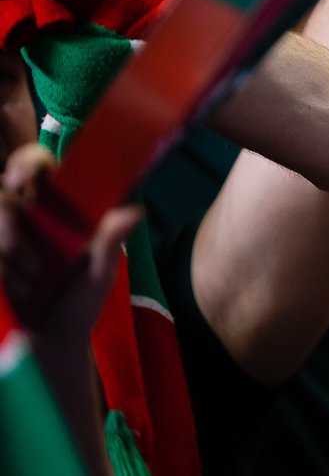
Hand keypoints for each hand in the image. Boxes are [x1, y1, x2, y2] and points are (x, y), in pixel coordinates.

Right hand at [0, 145, 141, 374]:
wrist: (47, 348)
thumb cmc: (77, 304)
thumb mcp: (98, 275)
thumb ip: (109, 242)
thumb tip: (134, 211)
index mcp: (55, 206)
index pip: (36, 165)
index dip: (28, 163)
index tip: (24, 177)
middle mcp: (21, 215)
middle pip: (2, 191)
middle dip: (8, 220)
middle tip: (25, 257)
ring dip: (6, 249)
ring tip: (29, 283)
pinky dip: (2, 270)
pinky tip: (14, 291)